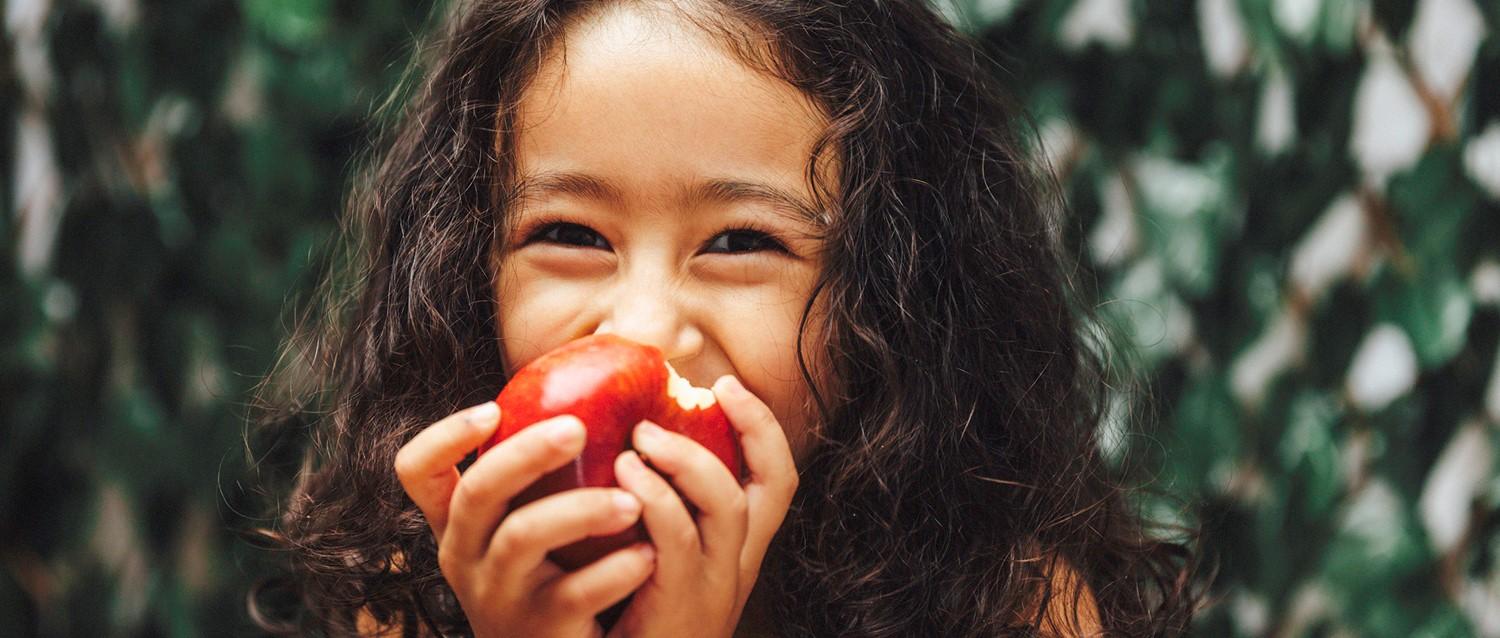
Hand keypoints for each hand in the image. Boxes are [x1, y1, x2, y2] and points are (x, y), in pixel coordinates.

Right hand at [394, 403, 656, 637]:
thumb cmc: (550, 572)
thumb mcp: (525, 527)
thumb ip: (538, 475)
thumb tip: (595, 389)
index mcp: (457, 523)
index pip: (417, 471)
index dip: (444, 435)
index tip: (491, 409)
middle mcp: (465, 555)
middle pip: (477, 493)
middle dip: (526, 454)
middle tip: (577, 428)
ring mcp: (496, 595)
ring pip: (522, 538)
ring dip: (582, 509)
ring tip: (634, 501)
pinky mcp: (539, 629)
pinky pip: (574, 592)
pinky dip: (615, 570)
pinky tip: (648, 554)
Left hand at [605, 375, 799, 637]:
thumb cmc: (622, 623)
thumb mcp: (648, 560)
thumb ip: (648, 510)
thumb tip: (623, 438)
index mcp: (736, 553)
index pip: (776, 480)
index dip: (763, 427)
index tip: (728, 386)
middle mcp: (737, 568)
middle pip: (771, 485)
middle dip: (746, 427)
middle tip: (698, 392)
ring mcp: (714, 589)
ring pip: (728, 505)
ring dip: (686, 459)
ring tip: (640, 436)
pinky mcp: (678, 607)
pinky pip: (674, 541)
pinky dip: (652, 499)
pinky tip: (620, 476)